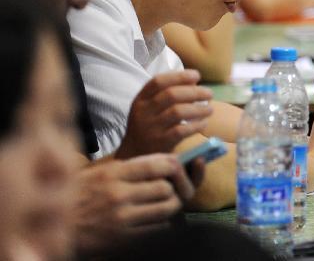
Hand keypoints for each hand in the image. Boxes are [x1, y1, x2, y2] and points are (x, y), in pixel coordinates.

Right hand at [73, 154, 194, 253]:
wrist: (50, 227)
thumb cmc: (74, 197)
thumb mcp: (95, 174)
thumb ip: (127, 169)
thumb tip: (163, 162)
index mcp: (112, 174)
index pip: (158, 165)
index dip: (174, 166)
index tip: (176, 168)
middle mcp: (118, 194)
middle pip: (165, 188)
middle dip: (173, 188)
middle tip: (170, 189)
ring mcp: (121, 218)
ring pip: (166, 209)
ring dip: (171, 206)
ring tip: (165, 203)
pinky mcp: (123, 238)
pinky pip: (158, 228)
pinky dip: (162, 223)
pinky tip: (153, 219)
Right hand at [116, 70, 213, 158]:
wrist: (134, 155)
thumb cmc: (148, 126)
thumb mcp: (148, 108)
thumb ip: (165, 93)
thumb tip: (193, 81)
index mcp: (140, 100)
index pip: (158, 81)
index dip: (179, 76)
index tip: (197, 76)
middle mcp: (143, 112)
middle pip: (171, 95)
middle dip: (194, 92)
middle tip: (209, 93)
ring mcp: (151, 128)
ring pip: (177, 112)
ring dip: (198, 109)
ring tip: (210, 109)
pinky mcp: (160, 143)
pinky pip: (181, 131)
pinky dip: (195, 125)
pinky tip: (204, 123)